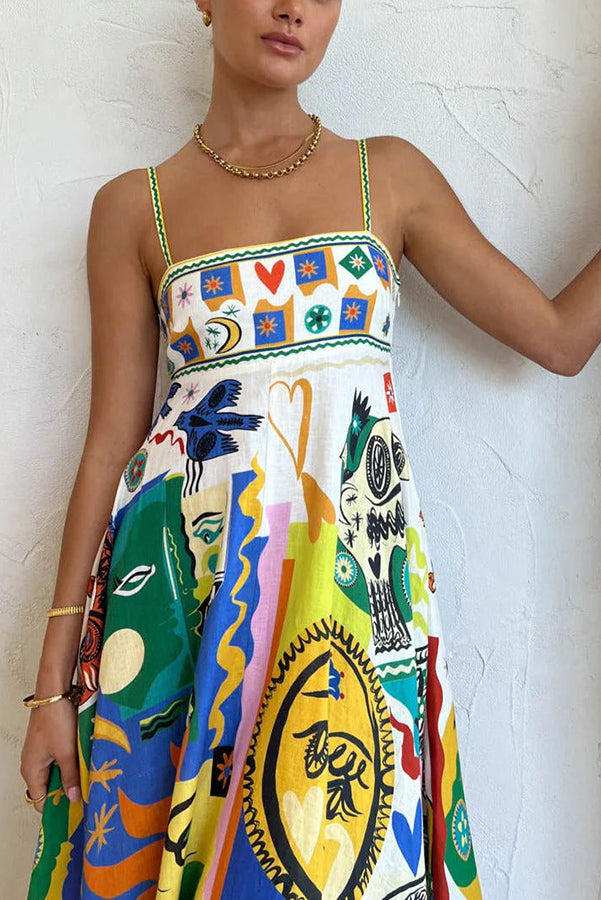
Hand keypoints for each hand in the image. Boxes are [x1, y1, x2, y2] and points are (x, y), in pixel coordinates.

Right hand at [20, 697, 80, 813]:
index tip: (76, 811)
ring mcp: (40, 753)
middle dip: (66, 792)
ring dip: (70, 776)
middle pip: (48, 788)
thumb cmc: (56, 721)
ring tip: (87, 778)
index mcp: (31, 771)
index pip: (40, 801)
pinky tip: (84, 762)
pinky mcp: (48, 743)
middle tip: (86, 795)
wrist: (55, 693)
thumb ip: (70, 777)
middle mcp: (32, 764)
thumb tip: (74, 798)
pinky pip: (58, 761)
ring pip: (55, 773)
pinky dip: (70, 764)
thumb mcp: (66, 753)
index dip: (57, 808)